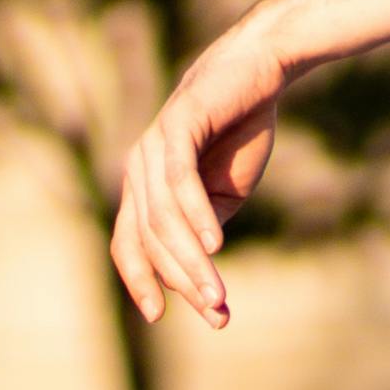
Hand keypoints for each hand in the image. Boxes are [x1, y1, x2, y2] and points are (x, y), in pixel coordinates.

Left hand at [112, 18, 289, 328]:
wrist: (258, 72)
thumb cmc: (239, 132)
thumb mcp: (223, 194)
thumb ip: (203, 227)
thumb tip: (193, 276)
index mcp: (143, 186)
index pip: (130, 243)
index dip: (141, 280)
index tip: (160, 317)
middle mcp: (138, 167)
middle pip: (150, 238)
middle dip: (182, 280)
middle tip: (215, 313)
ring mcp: (153, 145)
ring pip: (164, 217)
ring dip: (191, 260)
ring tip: (217, 293)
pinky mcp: (178, 125)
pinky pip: (179, 180)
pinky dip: (195, 215)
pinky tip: (214, 245)